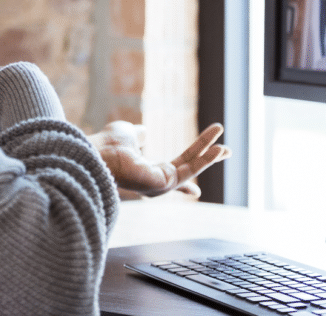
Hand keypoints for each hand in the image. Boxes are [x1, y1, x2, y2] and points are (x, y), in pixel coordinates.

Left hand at [88, 122, 230, 197]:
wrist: (97, 154)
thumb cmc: (107, 145)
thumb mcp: (127, 134)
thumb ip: (137, 134)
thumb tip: (143, 131)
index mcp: (146, 171)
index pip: (170, 175)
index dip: (185, 183)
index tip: (197, 193)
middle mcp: (154, 182)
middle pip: (187, 170)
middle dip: (206, 159)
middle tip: (226, 150)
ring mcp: (161, 186)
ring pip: (192, 169)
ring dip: (210, 157)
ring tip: (227, 147)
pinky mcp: (165, 184)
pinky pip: (191, 169)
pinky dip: (207, 159)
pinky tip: (218, 149)